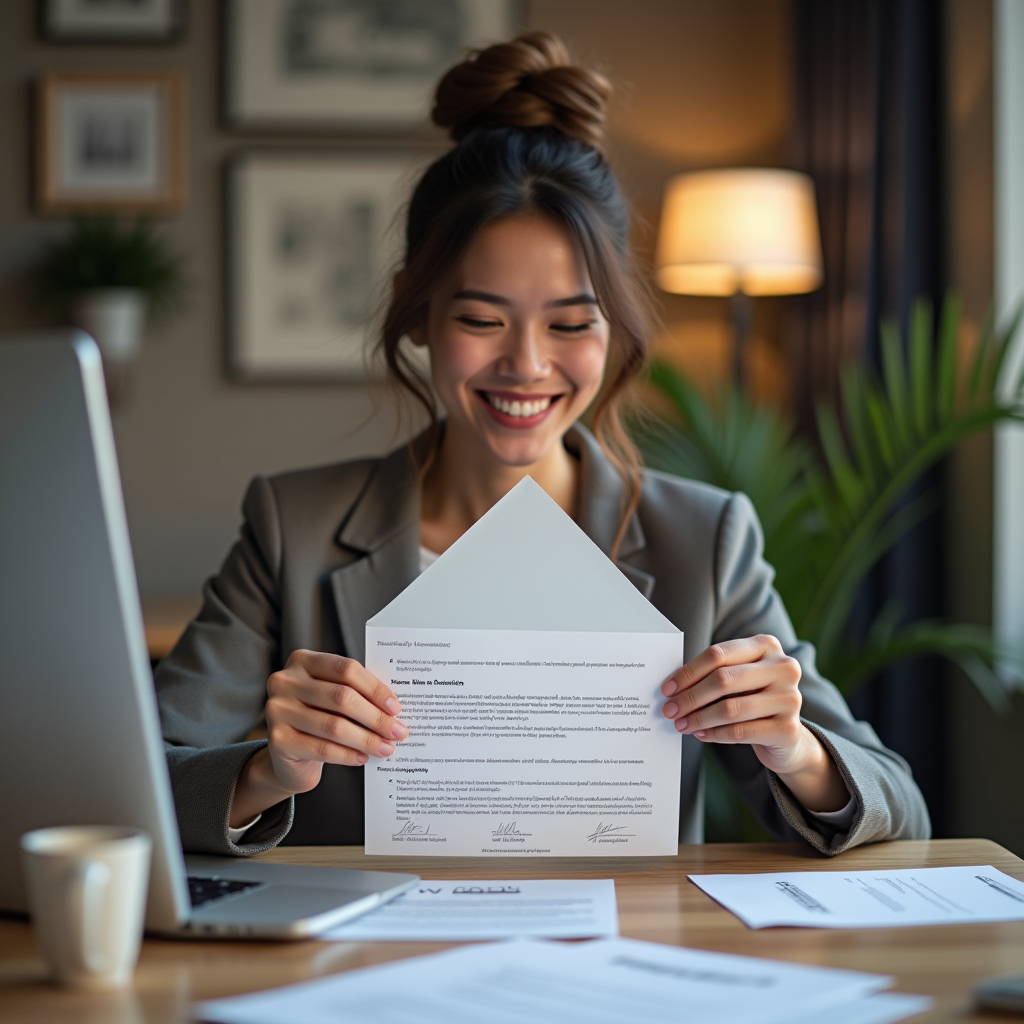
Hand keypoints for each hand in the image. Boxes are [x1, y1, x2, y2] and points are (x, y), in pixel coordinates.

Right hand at [230, 651, 406, 826]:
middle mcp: (285, 681)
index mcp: (302, 661)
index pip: (346, 669)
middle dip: (375, 717)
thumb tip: (393, 707)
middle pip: (342, 697)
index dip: (375, 688)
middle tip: (398, 731)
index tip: (396, 707)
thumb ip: (355, 692)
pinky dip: (348, 754)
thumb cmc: (317, 717)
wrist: (287, 755)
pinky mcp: (277, 740)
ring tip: (386, 747)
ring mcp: (277, 710)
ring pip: (334, 726)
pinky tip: (363, 757)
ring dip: (367, 739)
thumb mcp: (331, 696)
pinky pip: (322, 749)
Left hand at [660, 635, 847, 812]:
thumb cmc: (753, 698)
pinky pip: (740, 731)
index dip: (689, 672)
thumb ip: (714, 674)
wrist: (786, 736)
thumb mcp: (738, 677)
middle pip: (723, 679)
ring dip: (699, 718)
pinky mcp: (787, 729)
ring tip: (681, 725)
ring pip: (731, 708)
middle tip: (669, 710)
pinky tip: (701, 735)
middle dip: (690, 696)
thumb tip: (672, 688)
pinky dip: (715, 734)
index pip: (718, 654)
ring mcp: (789, 698)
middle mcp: (784, 667)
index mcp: (767, 645)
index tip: (667, 688)